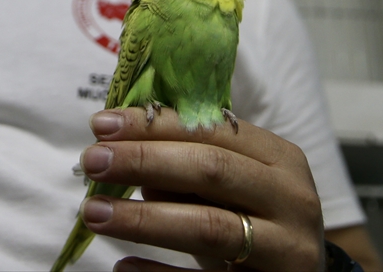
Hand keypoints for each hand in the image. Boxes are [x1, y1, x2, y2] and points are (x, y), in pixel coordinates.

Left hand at [79, 107, 323, 271]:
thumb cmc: (253, 220)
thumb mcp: (228, 188)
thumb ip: (184, 167)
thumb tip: (118, 150)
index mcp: (279, 158)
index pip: (210, 129)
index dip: (154, 125)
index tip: (101, 124)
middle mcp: (291, 198)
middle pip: (210, 169)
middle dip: (144, 161)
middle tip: (91, 161)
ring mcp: (288, 248)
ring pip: (209, 225)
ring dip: (144, 217)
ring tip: (94, 212)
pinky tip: (124, 267)